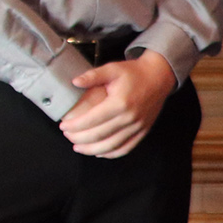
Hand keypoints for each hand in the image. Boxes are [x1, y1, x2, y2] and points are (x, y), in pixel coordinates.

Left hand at [59, 50, 175, 156]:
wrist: (159, 77)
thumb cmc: (134, 73)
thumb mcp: (112, 69)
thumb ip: (93, 76)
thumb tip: (74, 82)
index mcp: (120, 103)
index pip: (92, 120)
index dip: (75, 126)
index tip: (63, 126)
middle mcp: (130, 118)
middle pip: (99, 135)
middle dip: (79, 138)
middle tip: (67, 135)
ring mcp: (138, 126)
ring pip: (111, 146)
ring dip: (92, 150)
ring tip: (78, 147)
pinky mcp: (143, 131)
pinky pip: (126, 148)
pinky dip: (111, 154)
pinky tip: (99, 153)